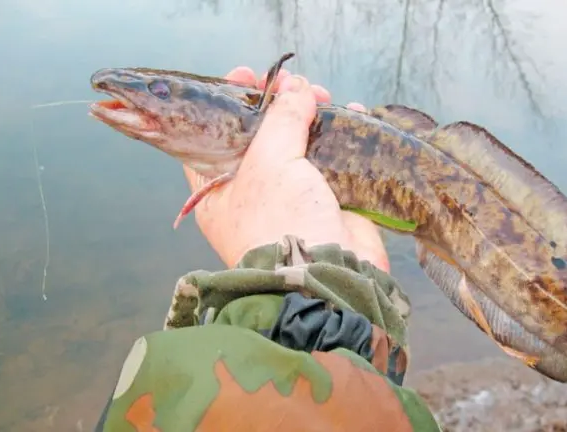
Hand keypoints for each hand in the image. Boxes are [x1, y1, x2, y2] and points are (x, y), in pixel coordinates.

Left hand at [182, 67, 389, 272]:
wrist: (328, 277)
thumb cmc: (280, 222)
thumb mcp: (270, 162)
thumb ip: (281, 118)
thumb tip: (298, 88)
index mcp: (220, 188)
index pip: (214, 136)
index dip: (229, 102)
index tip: (249, 75)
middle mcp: (252, 192)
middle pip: (262, 135)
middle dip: (279, 104)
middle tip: (297, 84)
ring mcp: (292, 197)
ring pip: (299, 144)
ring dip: (312, 115)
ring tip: (324, 96)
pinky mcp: (327, 202)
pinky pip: (333, 159)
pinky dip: (342, 135)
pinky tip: (353, 112)